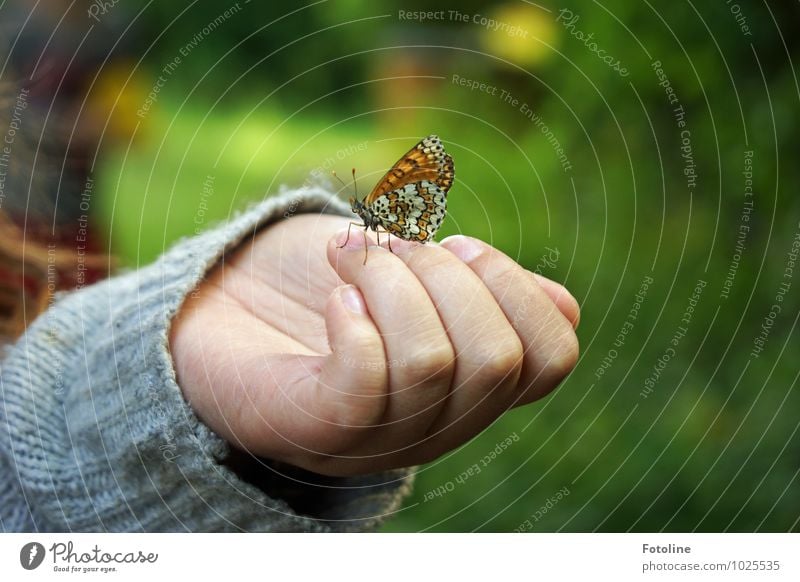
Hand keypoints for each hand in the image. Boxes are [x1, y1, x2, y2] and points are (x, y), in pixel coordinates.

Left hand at [169, 213, 579, 475]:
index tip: (458, 244)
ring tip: (350, 250)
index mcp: (470, 384)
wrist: (222, 301)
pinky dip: (355, 316)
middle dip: (446, 273)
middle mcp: (436, 423)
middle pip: (496, 356)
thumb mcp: (417, 269)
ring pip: (431, 360)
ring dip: (391, 278)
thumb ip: (486, 291)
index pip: (552, 357)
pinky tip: (335, 294)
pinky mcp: (314, 426)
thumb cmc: (324, 280)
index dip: (517, 287)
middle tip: (393, 243)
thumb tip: (563, 307)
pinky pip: (366, 379)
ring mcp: (377, 434)